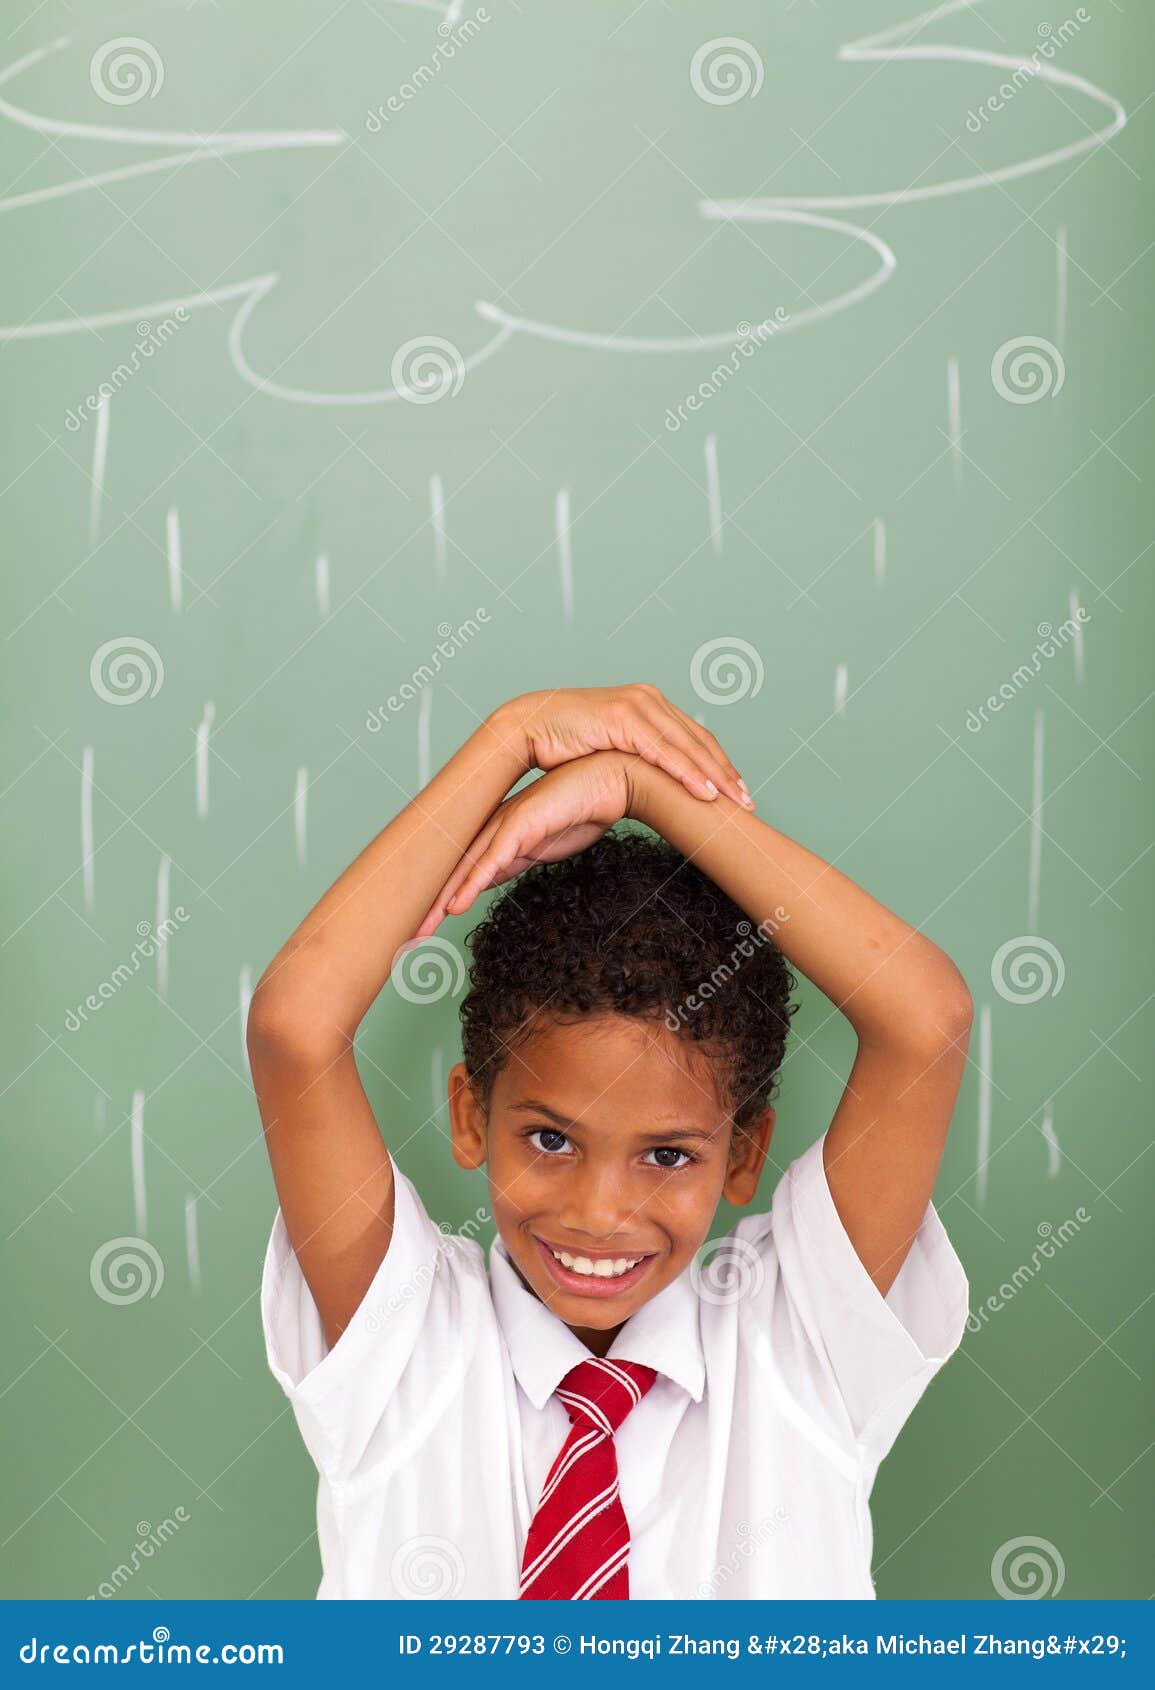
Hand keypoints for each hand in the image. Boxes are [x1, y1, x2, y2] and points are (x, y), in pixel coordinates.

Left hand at [413, 753, 634, 934]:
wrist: (615, 779)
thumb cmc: (586, 807)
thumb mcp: (545, 847)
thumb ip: (517, 859)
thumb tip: (491, 877)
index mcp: (500, 831)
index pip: (464, 870)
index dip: (443, 897)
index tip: (426, 924)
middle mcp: (496, 826)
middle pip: (455, 870)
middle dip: (431, 904)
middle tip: (409, 935)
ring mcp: (506, 823)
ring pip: (465, 868)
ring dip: (442, 901)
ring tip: (422, 928)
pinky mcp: (522, 824)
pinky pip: (493, 859)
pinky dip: (472, 883)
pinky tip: (455, 906)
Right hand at [494, 684, 751, 808]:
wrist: (526, 727)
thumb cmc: (562, 744)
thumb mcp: (611, 751)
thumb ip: (635, 760)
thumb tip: (650, 786)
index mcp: (648, 704)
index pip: (694, 738)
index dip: (719, 766)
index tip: (738, 792)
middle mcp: (648, 699)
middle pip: (699, 742)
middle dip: (726, 775)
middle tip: (748, 802)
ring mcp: (637, 705)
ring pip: (688, 747)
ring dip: (715, 777)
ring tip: (736, 803)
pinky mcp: (623, 718)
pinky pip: (664, 752)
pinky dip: (687, 774)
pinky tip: (706, 794)